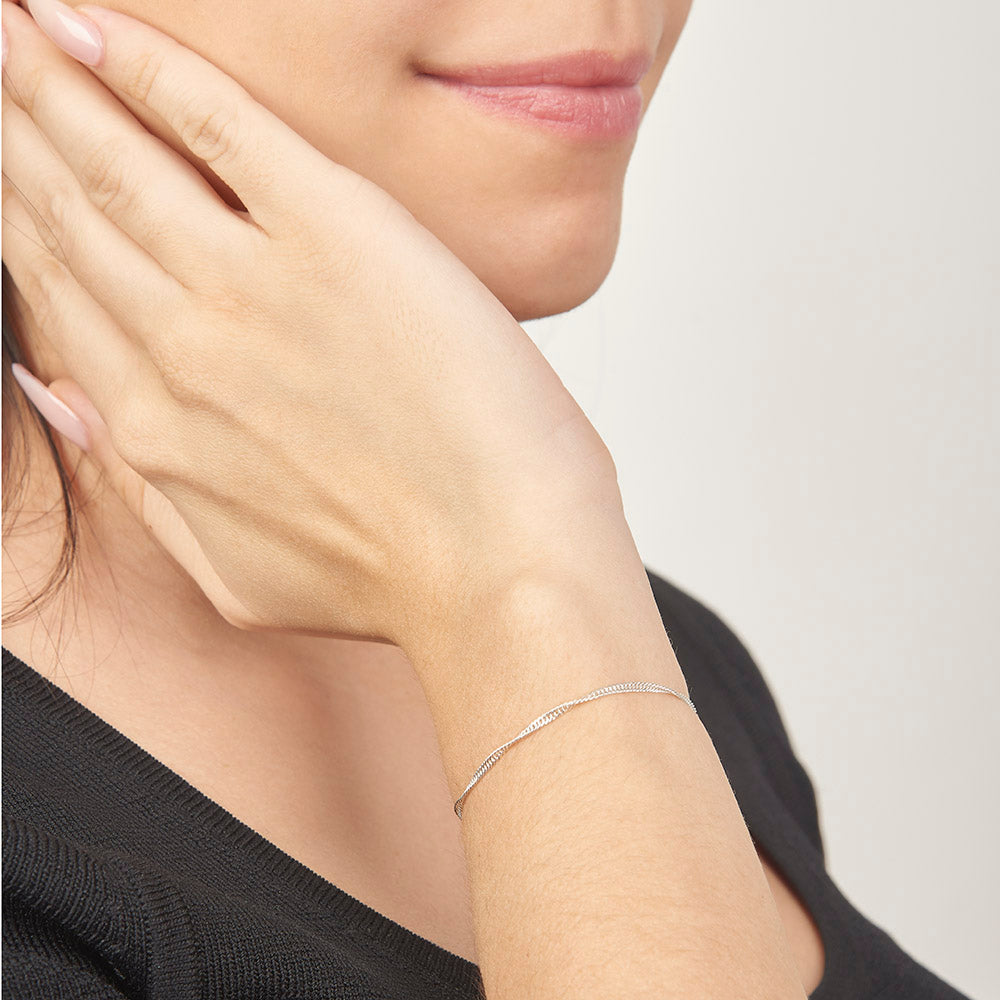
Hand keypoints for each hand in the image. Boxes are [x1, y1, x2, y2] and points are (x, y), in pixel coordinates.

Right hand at [1, 3, 624, 649]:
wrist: (501, 573)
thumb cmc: (394, 578)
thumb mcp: (235, 571)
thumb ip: (142, 489)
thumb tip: (66, 401)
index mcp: (158, 428)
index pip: (59, 296)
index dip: (15, 220)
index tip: (3, 168)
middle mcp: (181, 350)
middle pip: (68, 216)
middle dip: (12, 130)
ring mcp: (255, 287)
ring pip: (116, 160)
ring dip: (47, 82)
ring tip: (8, 33)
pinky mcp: (339, 236)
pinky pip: (218, 127)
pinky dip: (149, 70)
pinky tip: (88, 27)